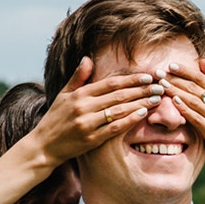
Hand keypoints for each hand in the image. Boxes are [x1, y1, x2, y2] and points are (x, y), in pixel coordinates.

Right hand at [32, 56, 165, 164]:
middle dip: (142, 90)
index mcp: (79, 94)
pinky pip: (115, 128)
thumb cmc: (55, 118)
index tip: (149, 76)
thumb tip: (88, 58)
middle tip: (160, 86)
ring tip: (156, 99)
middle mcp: (83, 107)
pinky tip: (143, 114)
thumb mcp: (63, 94)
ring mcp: (87, 123)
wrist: (43, 145)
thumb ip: (78, 77)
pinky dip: (130, 120)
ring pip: (119, 110)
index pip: (110, 83)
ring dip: (140, 103)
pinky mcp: (91, 139)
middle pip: (118, 95)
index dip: (131, 79)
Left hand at [162, 58, 204, 170]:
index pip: (200, 77)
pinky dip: (185, 109)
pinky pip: (196, 118)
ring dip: (176, 92)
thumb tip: (203, 58)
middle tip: (158, 74)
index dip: (184, 70)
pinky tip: (174, 102)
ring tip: (161, 85)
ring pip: (193, 101)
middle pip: (194, 87)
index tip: (169, 65)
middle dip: (175, 80)